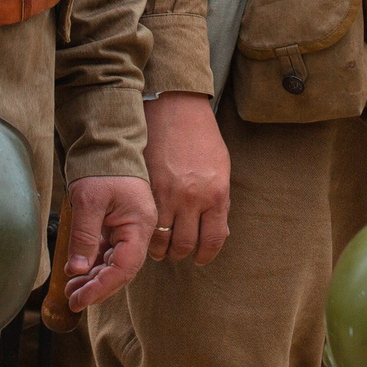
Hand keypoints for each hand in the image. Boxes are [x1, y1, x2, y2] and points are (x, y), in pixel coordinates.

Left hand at [61, 173, 156, 310]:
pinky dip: (93, 264)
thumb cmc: (101, 167)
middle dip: (97, 287)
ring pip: (114, 263)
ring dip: (94, 278)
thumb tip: (78, 270)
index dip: (102, 287)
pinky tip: (77, 273)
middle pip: (122, 270)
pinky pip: (108, 252)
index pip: (125, 267)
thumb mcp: (89, 201)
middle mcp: (138, 230)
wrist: (106, 143)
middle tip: (72, 299)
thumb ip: (85, 236)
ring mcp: (128, 228)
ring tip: (71, 290)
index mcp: (139, 225)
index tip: (80, 300)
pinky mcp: (117, 225)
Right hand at [142, 93, 230, 263]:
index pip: (213, 240)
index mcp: (216, 194)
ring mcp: (166, 193)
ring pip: (160, 239)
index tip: (200, 259)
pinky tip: (146, 231)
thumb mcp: (221, 170)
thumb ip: (220, 203)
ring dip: (160, 248)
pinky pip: (145, 221)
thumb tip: (220, 233)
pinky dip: (145, 232)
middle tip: (176, 252)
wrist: (176, 107)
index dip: (206, 255)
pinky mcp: (146, 186)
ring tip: (159, 246)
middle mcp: (191, 198)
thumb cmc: (202, 137)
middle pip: (184, 245)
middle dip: (180, 254)